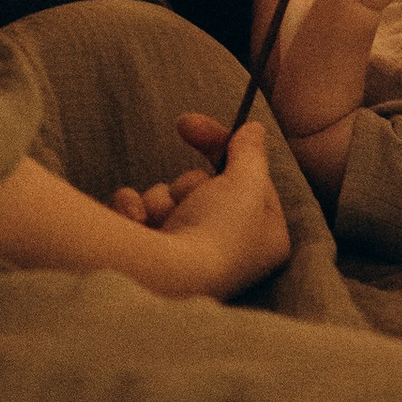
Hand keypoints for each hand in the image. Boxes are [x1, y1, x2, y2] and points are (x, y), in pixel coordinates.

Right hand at [106, 114, 288, 298]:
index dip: (223, 148)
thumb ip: (250, 151)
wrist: (166, 276)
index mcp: (267, 239)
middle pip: (204, 188)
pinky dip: (134, 211)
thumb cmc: (218, 230)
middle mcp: (230, 253)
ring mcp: (188, 259)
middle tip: (189, 197)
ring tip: (162, 220)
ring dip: (161, 200)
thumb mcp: (246, 180)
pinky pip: (141, 215)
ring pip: (169, 199)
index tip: (191, 125)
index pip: (249, 180)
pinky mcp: (152, 261)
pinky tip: (137, 222)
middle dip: (188, 185)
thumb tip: (253, 130)